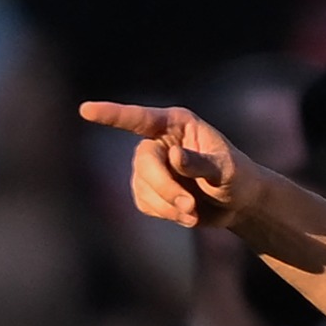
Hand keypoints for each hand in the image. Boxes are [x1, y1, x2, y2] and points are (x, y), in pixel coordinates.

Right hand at [79, 102, 260, 229]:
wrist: (239, 203)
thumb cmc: (237, 177)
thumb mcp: (226, 170)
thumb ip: (200, 163)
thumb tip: (173, 156)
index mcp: (177, 124)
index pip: (140, 119)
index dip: (112, 115)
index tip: (86, 111)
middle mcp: (158, 141)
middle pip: (143, 162)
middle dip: (164, 187)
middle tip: (190, 207)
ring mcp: (151, 165)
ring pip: (142, 186)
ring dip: (168, 205)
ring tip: (194, 213)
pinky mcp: (149, 189)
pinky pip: (145, 203)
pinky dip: (165, 213)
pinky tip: (187, 214)